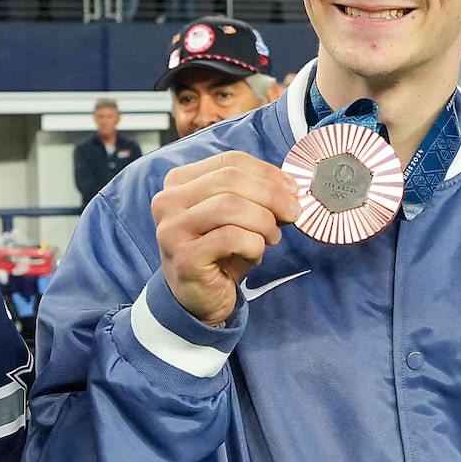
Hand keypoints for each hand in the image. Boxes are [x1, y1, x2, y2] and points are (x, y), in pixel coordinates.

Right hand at [154, 150, 295, 327]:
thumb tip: (290, 188)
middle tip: (292, 213)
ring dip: (263, 222)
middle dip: (271, 195)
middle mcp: (168, 201)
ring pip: (231, 206)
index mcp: (179, 182)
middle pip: (231, 179)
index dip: (267, 173)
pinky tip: (254, 256)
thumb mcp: (235, 216)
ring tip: (272, 238)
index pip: (229, 161)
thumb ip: (254, 196)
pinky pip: (231, 238)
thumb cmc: (218, 254)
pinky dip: (254, 245)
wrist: (197, 300)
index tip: (291, 189)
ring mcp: (173, 229)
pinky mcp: (184, 256)